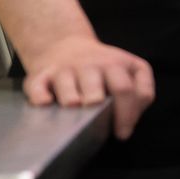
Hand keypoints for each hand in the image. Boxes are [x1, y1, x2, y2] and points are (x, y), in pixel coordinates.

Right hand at [21, 34, 154, 139]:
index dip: (127, 114)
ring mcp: (65, 70)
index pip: (126, 90)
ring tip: (75, 110)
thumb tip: (133, 117)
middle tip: (97, 120)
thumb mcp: (130, 69)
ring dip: (72, 101)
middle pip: (96, 89)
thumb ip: (141, 90)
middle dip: (98, 104)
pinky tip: (47, 104)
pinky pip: (39, 87)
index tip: (122, 133)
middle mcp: (91, 66)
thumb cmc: (102, 67)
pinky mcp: (41, 75)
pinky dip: (41, 97)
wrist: (64, 45)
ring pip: (68, 88)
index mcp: (116, 65)